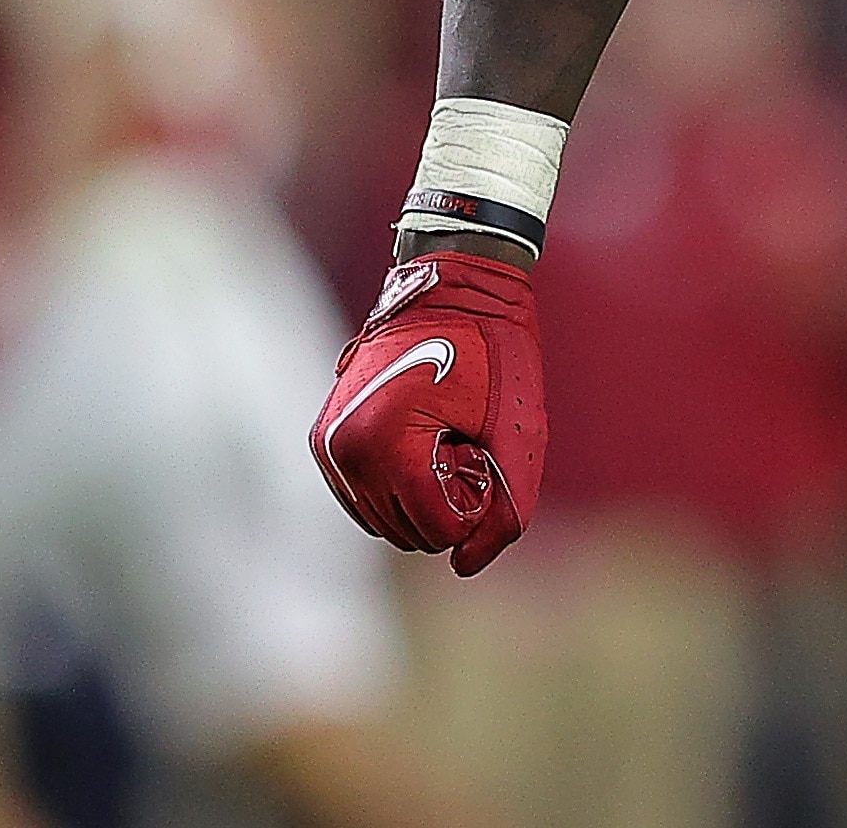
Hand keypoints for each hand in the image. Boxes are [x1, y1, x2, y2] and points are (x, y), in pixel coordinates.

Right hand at [309, 248, 544, 574]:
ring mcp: (328, 444)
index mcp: (385, 441)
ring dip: (422, 495)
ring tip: (441, 435)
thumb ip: (505, 511)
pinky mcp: (325, 440)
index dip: (474, 500)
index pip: (437, 529)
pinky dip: (398, 488)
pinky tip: (420, 438)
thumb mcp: (520, 433)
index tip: (479, 446)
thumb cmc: (494, 350)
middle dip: (447, 499)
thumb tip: (463, 565)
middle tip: (463, 439)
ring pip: (384, 523)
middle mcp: (344, 448)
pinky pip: (365, 500)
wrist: (452, 282)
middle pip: (408, 532)